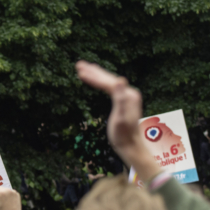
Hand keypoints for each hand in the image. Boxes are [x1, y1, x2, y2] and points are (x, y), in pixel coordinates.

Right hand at [75, 61, 159, 182]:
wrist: (131, 145)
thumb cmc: (123, 134)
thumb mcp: (121, 117)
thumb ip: (121, 98)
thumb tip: (120, 79)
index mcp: (128, 95)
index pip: (108, 83)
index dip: (94, 77)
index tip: (80, 72)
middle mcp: (129, 93)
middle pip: (108, 79)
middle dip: (93, 71)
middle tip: (78, 64)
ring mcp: (127, 96)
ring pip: (109, 81)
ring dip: (96, 74)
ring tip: (83, 69)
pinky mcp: (124, 100)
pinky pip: (109, 88)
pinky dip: (100, 82)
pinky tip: (97, 82)